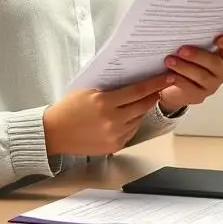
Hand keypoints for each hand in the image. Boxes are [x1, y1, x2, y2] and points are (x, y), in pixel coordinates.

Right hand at [43, 72, 173, 156]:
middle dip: (153, 95)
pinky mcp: (114, 146)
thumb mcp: (88, 91)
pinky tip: (128, 115)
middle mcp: (112, 120)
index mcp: (105, 103)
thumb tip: (132, 80)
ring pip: (138, 119)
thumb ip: (111, 87)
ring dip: (142, 109)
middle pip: (143, 106)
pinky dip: (132, 122)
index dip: (155, 83)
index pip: (138, 91)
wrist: (55, 133)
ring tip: (141, 100)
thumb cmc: (68, 108)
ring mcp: (114, 135)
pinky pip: (131, 131)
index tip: (167, 77)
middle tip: (160, 87)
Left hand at [158, 35, 222, 113]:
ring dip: (184, 67)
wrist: (173, 85)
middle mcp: (221, 71)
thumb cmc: (185, 59)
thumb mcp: (192, 47)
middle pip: (216, 63)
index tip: (218, 38)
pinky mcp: (199, 96)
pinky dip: (178, 80)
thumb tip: (180, 27)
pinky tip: (169, 76)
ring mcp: (212, 85)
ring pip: (202, 76)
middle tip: (181, 50)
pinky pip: (190, 88)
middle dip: (198, 56)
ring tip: (169, 61)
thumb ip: (194, 39)